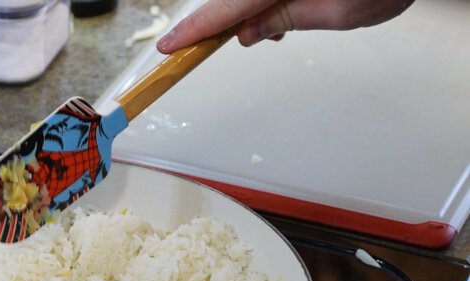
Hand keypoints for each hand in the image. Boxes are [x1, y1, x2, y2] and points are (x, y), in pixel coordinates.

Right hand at [156, 0, 414, 53]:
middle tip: (244, 41)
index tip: (168, 47)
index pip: (224, 8)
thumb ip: (287, 19)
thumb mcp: (339, 13)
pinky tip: (286, 6)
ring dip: (252, 7)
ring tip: (274, 27)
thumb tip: (250, 32)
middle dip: (229, 18)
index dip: (193, 30)